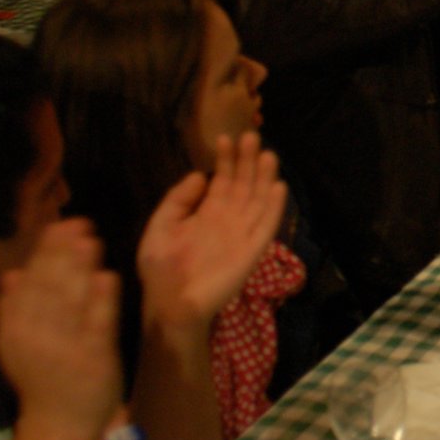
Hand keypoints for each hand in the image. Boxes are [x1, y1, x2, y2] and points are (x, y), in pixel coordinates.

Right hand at [0, 219, 122, 439]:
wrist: (61, 421)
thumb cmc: (44, 376)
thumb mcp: (19, 344)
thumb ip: (13, 310)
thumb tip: (10, 274)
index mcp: (14, 332)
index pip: (28, 286)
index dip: (43, 254)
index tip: (57, 227)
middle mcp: (35, 337)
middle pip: (49, 288)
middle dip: (63, 253)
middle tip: (79, 224)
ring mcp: (66, 347)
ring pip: (72, 301)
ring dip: (81, 268)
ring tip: (92, 240)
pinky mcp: (94, 357)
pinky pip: (97, 324)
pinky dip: (102, 300)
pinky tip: (109, 276)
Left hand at [136, 133, 285, 332]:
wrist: (170, 304)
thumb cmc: (161, 269)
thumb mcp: (160, 228)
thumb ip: (177, 200)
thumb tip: (200, 174)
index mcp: (207, 213)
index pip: (222, 180)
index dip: (226, 160)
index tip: (226, 138)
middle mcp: (228, 219)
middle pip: (244, 184)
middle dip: (248, 160)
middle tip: (251, 135)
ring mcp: (242, 234)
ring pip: (258, 199)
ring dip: (264, 177)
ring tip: (268, 153)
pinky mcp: (252, 250)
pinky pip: (266, 225)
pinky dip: (274, 207)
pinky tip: (279, 186)